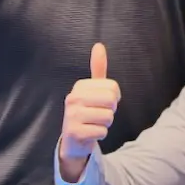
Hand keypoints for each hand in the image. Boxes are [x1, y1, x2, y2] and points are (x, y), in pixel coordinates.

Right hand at [59, 43, 121, 176]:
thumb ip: (98, 69)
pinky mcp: (74, 132)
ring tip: (93, 124)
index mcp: (79, 87)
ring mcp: (71, 115)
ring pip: (108, 118)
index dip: (114, 99)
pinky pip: (102, 132)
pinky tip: (89, 133)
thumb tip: (99, 45)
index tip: (101, 103)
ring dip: (105, 124)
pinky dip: (100, 135)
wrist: (74, 140)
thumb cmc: (88, 112)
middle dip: (110, 111)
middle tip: (98, 115)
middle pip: (111, 101)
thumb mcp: (93, 90)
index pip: (113, 88)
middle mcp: (72, 98)